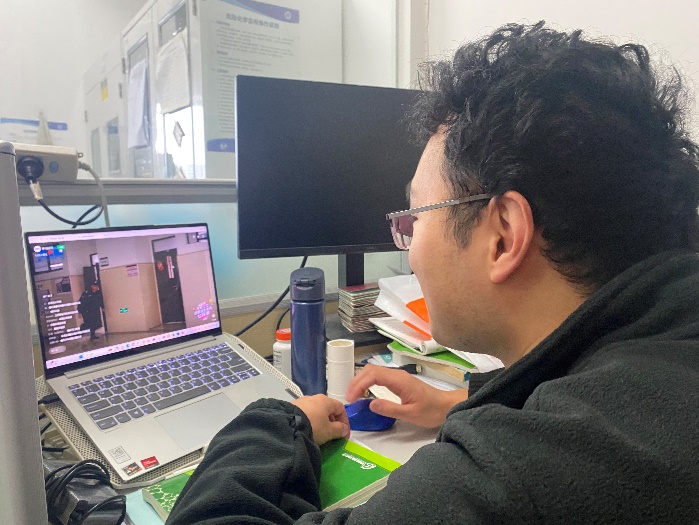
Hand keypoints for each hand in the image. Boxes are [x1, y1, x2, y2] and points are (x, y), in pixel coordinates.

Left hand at [292, 394, 350, 444]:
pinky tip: (308, 430)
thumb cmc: (314, 427)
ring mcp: (302, 401)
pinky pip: (306, 414)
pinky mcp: (292, 407)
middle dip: (332, 422)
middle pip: (328, 409)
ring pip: (316, 411)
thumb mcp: (329, 431)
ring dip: (321, 422)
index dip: (345, 421)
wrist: (288, 426)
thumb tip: (343, 428)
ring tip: (320, 434)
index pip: (340, 408)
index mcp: (326, 401)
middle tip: (332, 434)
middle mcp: (314, 397)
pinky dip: (310, 421)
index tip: (344, 434)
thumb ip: (340, 429)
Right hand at [345, 364, 468, 427]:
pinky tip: (364, 393)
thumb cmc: (431, 411)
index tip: (351, 398)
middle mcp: (397, 375)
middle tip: (348, 398)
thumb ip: (390, 409)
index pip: (373, 375)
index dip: (359, 384)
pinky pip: (378, 377)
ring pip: (373, 372)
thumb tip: (370, 404)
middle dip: (356, 382)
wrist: (446, 406)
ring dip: (360, 381)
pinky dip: (367, 383)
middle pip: (370, 370)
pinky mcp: (398, 382)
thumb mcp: (411, 414)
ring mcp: (398, 377)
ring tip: (353, 396)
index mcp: (399, 381)